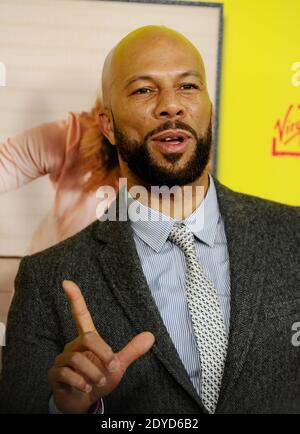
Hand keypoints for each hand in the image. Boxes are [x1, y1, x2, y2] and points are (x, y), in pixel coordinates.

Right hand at [48, 280, 154, 413]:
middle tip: (111, 369)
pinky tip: (85, 388)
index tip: (67, 282)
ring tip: (97, 383)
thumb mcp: (118, 366)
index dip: (75, 298)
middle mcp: (73, 346)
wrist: (82, 402)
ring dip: (93, 374)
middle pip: (88, 338)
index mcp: (87, 339)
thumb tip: (151, 335)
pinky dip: (80, 383)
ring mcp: (62, 360)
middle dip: (103, 354)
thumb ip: (131, 351)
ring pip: (77, 359)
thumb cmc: (99, 379)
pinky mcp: (55, 374)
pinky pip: (67, 374)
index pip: (80, 315)